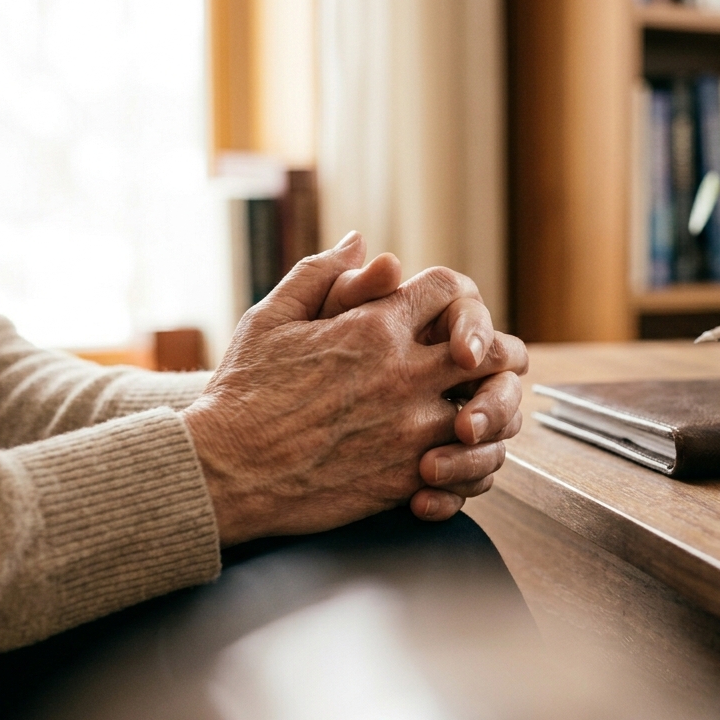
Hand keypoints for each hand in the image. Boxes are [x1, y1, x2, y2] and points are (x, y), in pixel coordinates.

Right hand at [182, 235, 527, 545]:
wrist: (225, 473)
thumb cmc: (242, 393)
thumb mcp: (272, 319)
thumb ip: (321, 275)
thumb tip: (360, 243)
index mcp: (376, 327)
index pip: (452, 290)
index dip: (455, 297)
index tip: (447, 315)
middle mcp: (405, 373)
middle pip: (493, 351)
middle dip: (494, 352)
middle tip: (483, 363)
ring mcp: (412, 428)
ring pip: (491, 412)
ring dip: (489, 409)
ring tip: (476, 411)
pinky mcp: (409, 476)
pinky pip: (471, 464)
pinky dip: (473, 459)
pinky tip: (456, 454)